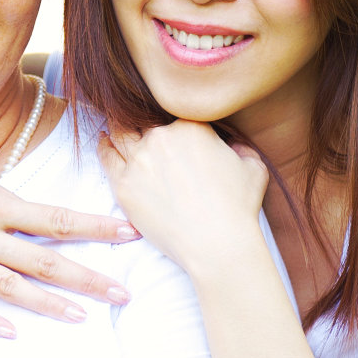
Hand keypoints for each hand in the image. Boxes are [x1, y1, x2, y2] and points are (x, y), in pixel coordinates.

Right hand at [0, 138, 140, 338]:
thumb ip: (4, 203)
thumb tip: (38, 220)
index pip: (57, 219)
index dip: (95, 227)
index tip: (129, 233)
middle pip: (45, 260)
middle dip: (88, 278)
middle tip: (123, 294)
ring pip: (11, 287)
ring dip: (49, 303)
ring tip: (81, 316)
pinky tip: (10, 333)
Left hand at [98, 120, 268, 275]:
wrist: (218, 243)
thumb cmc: (238, 208)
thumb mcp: (254, 169)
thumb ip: (242, 150)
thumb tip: (233, 146)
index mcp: (191, 126)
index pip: (174, 114)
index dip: (170, 119)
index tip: (165, 123)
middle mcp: (161, 137)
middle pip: (144, 120)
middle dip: (141, 120)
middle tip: (133, 118)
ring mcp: (140, 160)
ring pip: (121, 132)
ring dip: (117, 126)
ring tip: (113, 124)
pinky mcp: (124, 184)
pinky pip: (107, 157)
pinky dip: (104, 146)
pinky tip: (104, 141)